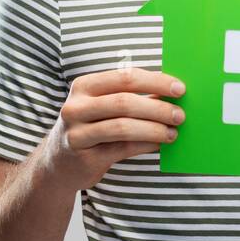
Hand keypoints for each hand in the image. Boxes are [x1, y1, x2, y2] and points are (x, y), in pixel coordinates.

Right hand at [43, 67, 185, 189]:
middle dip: (157, 108)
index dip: (155, 82)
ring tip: (173, 132)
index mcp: (84, 86)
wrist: (60, 163)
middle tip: (180, 114)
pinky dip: (146, 145)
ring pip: (123, 127)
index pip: (125, 78)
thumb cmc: (91, 126)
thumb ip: (130, 96)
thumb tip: (171, 94)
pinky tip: (159, 144)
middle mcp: (76, 107)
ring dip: (154, 129)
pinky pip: (122, 148)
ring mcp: (77, 133)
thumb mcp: (102, 105)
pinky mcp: (85, 157)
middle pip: (124, 102)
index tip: (180, 89)